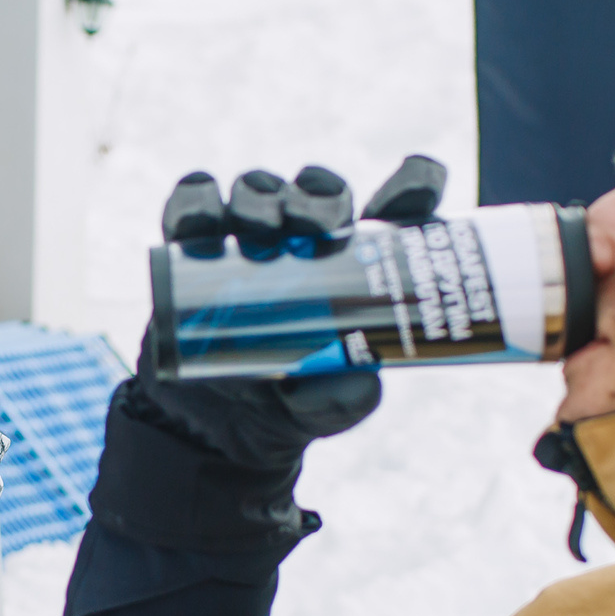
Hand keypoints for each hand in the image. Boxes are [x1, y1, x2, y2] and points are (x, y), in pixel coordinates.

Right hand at [126, 156, 450, 471]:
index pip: (392, 210)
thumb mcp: (324, 409)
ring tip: (261, 228)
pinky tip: (202, 221)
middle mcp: (303, 239)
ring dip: (260, 197)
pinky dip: (196, 203)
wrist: (211, 427)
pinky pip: (194, 205)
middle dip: (320, 196)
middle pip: (319, 191)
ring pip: (258, 189)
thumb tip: (362, 379)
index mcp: (353, 265)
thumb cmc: (287, 403)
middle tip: (318, 224)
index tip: (420, 191)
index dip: (412, 188)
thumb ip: (345, 398)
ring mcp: (249, 237)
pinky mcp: (194, 246)